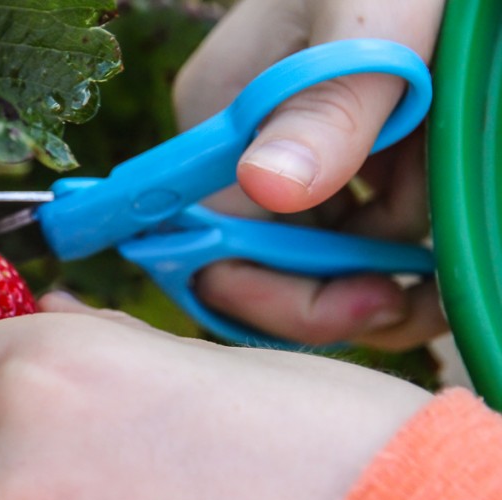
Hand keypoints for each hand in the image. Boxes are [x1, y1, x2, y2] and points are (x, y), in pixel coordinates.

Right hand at [173, 0, 446, 349]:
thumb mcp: (370, 19)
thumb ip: (328, 105)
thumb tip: (269, 185)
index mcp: (220, 120)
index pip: (216, 245)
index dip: (276, 297)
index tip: (366, 308)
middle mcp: (243, 149)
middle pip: (272, 263)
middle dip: (347, 283)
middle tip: (422, 295)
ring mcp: (291, 154)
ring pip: (327, 250)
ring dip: (391, 246)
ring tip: (446, 189)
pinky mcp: (340, 153)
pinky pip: (362, 222)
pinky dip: (405, 225)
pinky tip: (442, 195)